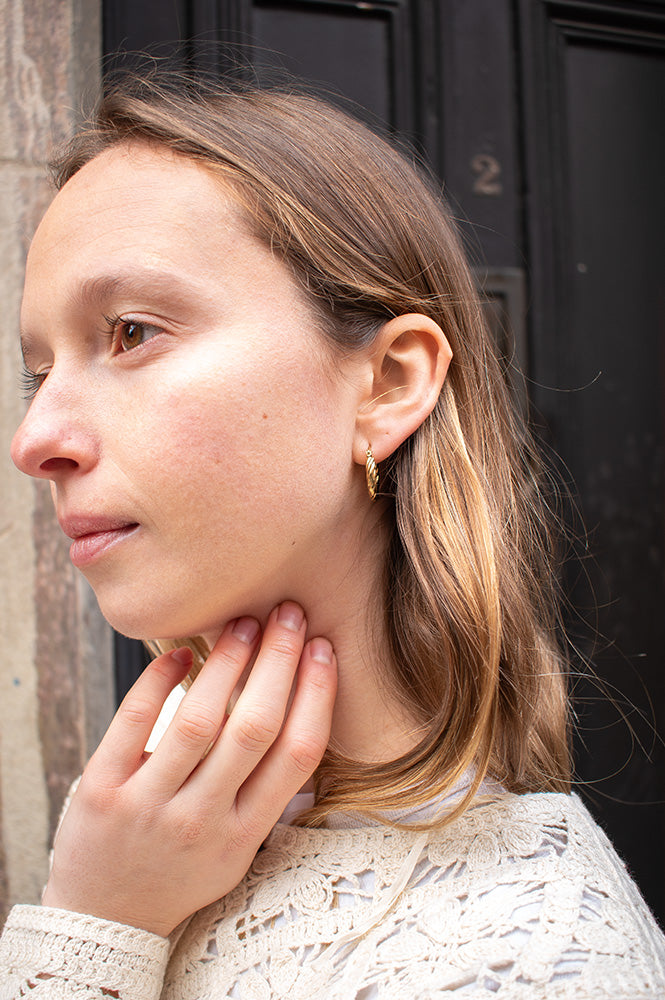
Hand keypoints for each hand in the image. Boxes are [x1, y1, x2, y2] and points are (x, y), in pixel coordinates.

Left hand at [41, 602, 336, 936]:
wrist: (105, 919)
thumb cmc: (180, 872)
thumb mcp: (237, 850)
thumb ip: (264, 793)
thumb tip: (299, 710)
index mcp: (244, 835)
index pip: (296, 755)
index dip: (317, 695)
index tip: (324, 650)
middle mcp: (201, 821)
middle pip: (254, 729)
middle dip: (278, 662)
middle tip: (288, 614)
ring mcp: (148, 806)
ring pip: (198, 722)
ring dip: (227, 663)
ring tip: (242, 622)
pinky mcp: (102, 790)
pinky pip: (134, 722)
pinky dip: (158, 682)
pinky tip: (180, 653)